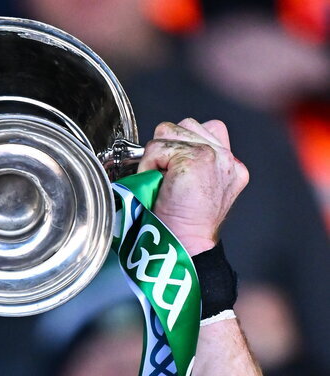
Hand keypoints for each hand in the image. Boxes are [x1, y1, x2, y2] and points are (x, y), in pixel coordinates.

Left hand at [138, 119, 248, 255]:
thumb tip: (168, 154)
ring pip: (170, 131)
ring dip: (157, 154)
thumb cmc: (181, 226)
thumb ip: (194, 165)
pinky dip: (149, 164)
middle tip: (165, 179)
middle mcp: (227, 158)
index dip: (183, 144)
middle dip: (169, 147)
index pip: (207, 128)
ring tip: (161, 182)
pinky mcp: (196, 159)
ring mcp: (214, 156)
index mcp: (232, 166)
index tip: (174, 172)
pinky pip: (158, 146)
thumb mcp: (195, 191)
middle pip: (187, 125)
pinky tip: (157, 185)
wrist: (184, 246)